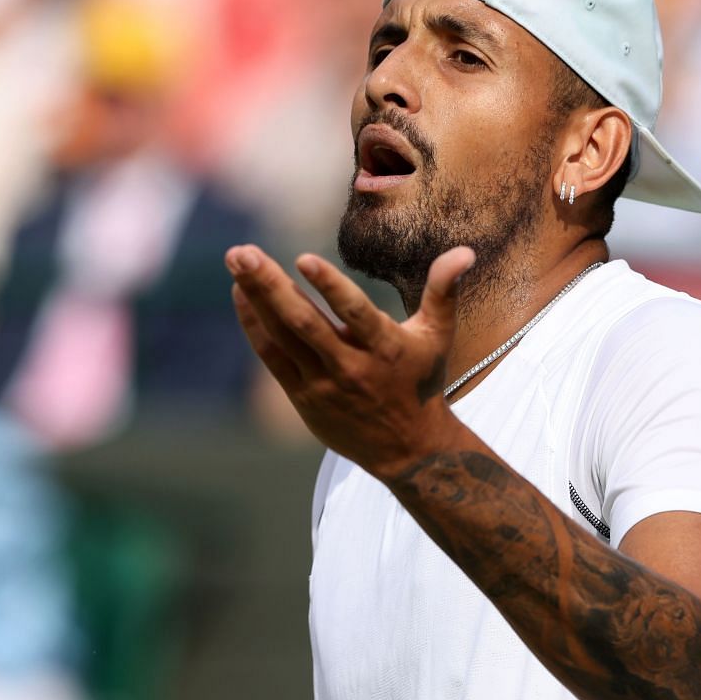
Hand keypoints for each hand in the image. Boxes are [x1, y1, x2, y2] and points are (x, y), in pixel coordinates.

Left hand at [226, 243, 473, 477]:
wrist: (408, 449)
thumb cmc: (422, 381)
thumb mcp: (438, 336)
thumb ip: (445, 291)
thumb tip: (465, 250)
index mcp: (385, 348)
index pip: (354, 313)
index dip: (330, 287)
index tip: (302, 258)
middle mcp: (350, 366)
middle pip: (304, 323)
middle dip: (270, 285)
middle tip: (242, 253)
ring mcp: (322, 384)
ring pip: (281, 337)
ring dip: (255, 298)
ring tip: (235, 262)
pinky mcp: (303, 397)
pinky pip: (272, 357)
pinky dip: (254, 326)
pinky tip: (241, 295)